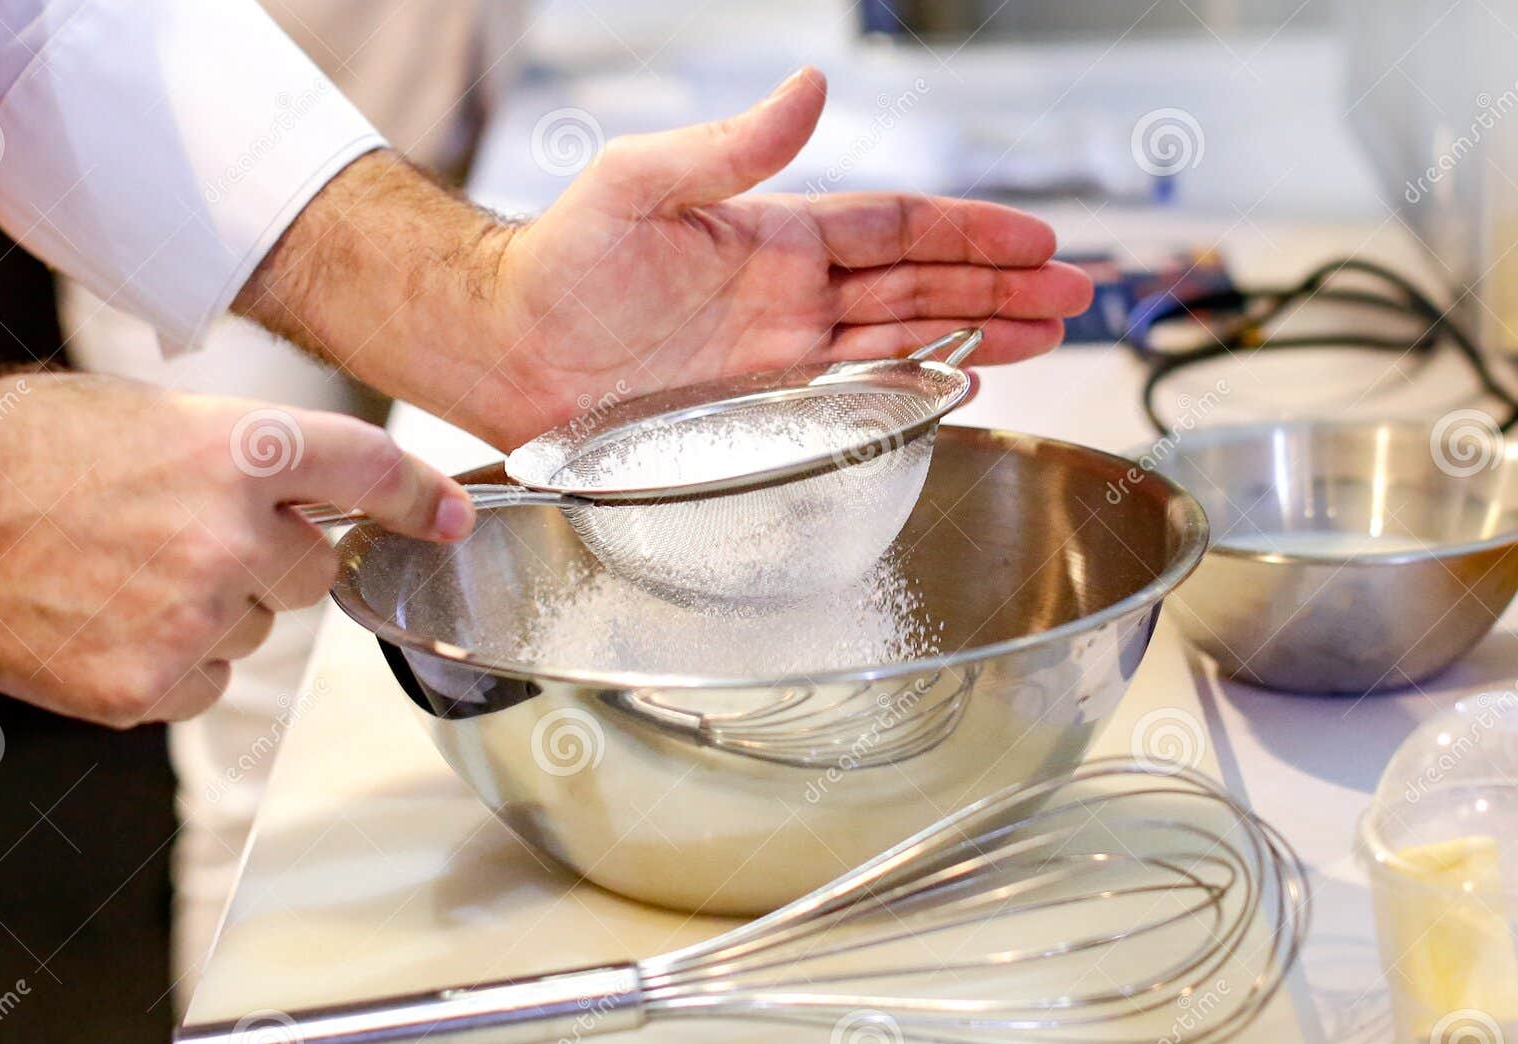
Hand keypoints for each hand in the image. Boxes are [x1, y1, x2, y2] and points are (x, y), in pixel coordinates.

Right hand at [0, 373, 470, 726]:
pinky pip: (207, 682)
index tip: (444, 518)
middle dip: (269, 561)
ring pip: (257, 631)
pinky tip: (110, 620)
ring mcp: (193, 617)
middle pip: (314, 572)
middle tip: (184, 537)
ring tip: (125, 572)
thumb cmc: (22, 454)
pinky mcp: (150, 685)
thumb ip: (253, 457)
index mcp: (237, 448)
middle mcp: (230, 534)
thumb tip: (329, 496)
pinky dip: (172, 662)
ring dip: (214, 611)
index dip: (417, 497)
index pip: (368, 471)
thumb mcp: (152, 415)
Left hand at [236, 69, 1091, 450]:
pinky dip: (918, 393)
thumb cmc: (559, 263)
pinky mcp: (762, 413)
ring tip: (1050, 335)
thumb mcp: (640, 184)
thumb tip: (812, 88)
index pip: (897, 230)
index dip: (971, 234)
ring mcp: (781, 357)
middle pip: (921, 287)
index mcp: (775, 236)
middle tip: (1079, 295)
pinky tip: (967, 386)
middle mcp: (791, 298)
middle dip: (1002, 289)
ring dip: (979, 338)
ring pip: (905, 343)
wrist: (508, 350)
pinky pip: (857, 400)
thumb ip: (730, 147)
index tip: (1037, 242)